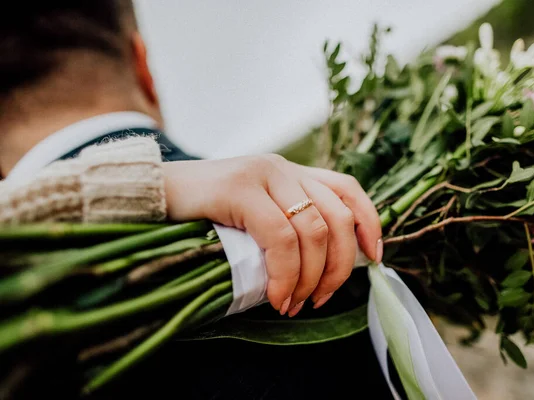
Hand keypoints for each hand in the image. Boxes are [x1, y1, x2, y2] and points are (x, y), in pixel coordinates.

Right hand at [163, 155, 381, 315]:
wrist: (149, 196)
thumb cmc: (200, 216)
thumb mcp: (252, 217)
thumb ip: (284, 226)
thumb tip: (320, 268)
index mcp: (290, 173)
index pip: (347, 189)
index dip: (369, 222)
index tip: (373, 257)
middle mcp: (282, 168)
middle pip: (337, 217)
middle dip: (338, 268)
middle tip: (319, 299)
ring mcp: (262, 174)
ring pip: (313, 230)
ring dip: (310, 278)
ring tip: (292, 303)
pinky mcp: (240, 188)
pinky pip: (280, 237)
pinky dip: (285, 274)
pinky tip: (276, 297)